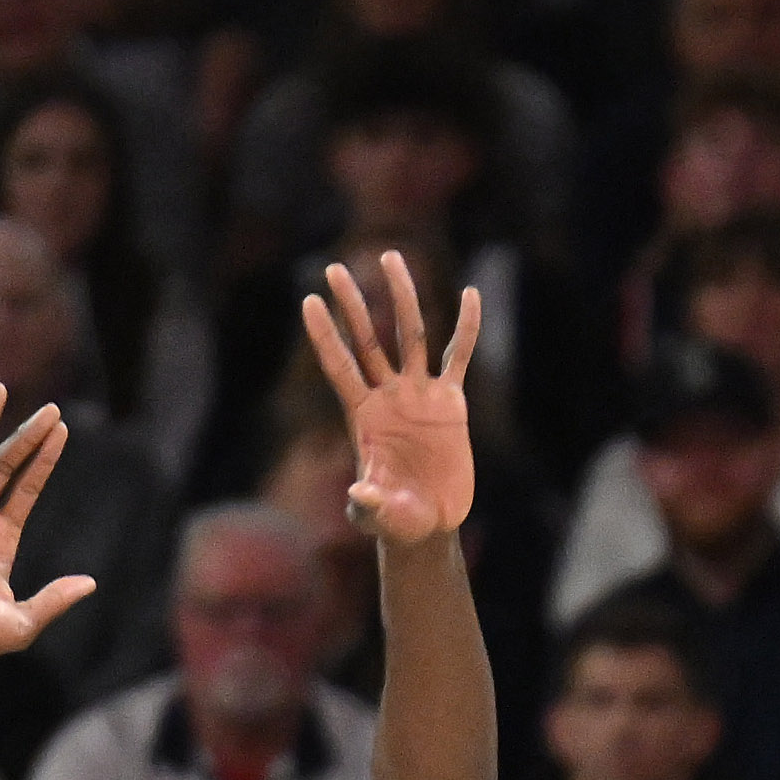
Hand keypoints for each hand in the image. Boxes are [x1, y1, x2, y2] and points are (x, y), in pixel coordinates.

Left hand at [302, 252, 479, 542]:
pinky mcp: (451, 403)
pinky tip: (470, 295)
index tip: (309, 301)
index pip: (340, 367)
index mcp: (363, 417)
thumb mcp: (378, 516)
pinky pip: (459, 357)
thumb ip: (367, 504)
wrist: (427, 522)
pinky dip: (466, 327)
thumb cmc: (394, 520)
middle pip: (368, 340)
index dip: (325, 336)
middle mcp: (388, 397)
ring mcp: (419, 396)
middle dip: (353, 305)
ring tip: (391, 257)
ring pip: (410, 336)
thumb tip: (358, 496)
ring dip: (402, 298)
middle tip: (335, 268)